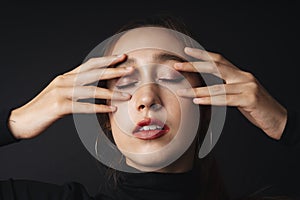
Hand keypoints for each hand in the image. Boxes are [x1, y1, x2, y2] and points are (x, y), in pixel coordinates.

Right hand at [8, 54, 132, 138]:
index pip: (90, 64)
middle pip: (93, 73)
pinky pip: (83, 106)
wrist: (22, 120)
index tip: (122, 57)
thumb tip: (96, 89)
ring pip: (90, 89)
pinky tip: (111, 109)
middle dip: (114, 71)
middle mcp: (64, 81)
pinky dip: (98, 108)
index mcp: (66, 76)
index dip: (107, 60)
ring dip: (111, 92)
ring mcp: (61, 93)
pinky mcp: (58, 107)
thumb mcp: (62, 93)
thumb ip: (77, 89)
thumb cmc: (45, 108)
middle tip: (131, 70)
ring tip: (127, 95)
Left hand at [174, 47, 286, 139]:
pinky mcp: (251, 99)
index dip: (202, 55)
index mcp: (240, 75)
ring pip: (218, 87)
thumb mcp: (239, 95)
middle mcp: (244, 77)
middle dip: (195, 66)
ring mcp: (248, 87)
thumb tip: (203, 91)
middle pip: (216, 67)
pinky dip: (210, 99)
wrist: (277, 120)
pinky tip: (198, 100)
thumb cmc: (256, 108)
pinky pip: (226, 99)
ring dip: (197, 89)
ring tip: (182, 91)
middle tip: (178, 66)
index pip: (219, 60)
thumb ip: (226, 89)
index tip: (187, 51)